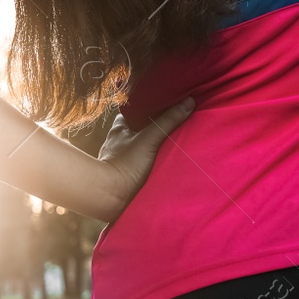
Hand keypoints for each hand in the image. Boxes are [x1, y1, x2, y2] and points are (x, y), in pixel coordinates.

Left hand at [96, 97, 195, 221]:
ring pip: (139, 146)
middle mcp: (118, 141)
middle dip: (153, 126)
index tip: (165, 103)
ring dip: (151, 145)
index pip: (134, 111)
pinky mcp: (124, 174)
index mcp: (119, 128)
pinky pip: (139, 162)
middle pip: (138, 128)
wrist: (109, 197)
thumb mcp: (149, 139)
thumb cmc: (125, 164)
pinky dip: (149, 160)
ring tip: (172, 141)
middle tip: (172, 122)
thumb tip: (188, 101)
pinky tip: (162, 161)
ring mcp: (120, 158)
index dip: (148, 106)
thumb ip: (167, 121)